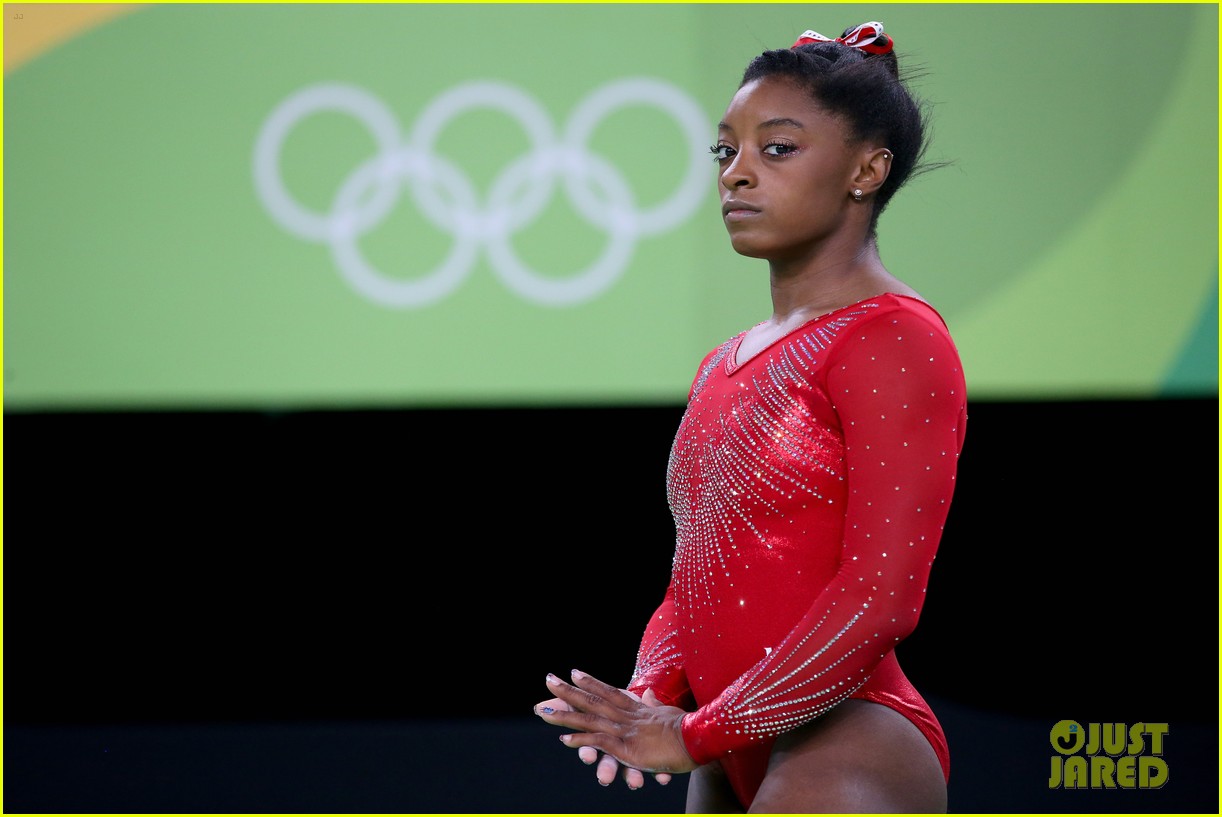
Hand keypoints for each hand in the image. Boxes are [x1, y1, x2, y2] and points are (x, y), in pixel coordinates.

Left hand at [535, 669, 697, 776]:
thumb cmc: (689, 727)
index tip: (574, 673)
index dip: (590, 682)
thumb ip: (655, 706)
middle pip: (592, 700)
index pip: (608, 691)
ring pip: (589, 719)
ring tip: (543, 710)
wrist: (699, 737)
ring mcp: (625, 730)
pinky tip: (564, 739)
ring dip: (565, 714)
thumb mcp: (668, 713)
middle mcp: (626, 715)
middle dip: (568, 691)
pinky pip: (599, 742)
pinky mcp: (627, 748)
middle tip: (548, 679)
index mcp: (636, 708)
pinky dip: (581, 740)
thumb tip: (647, 697)